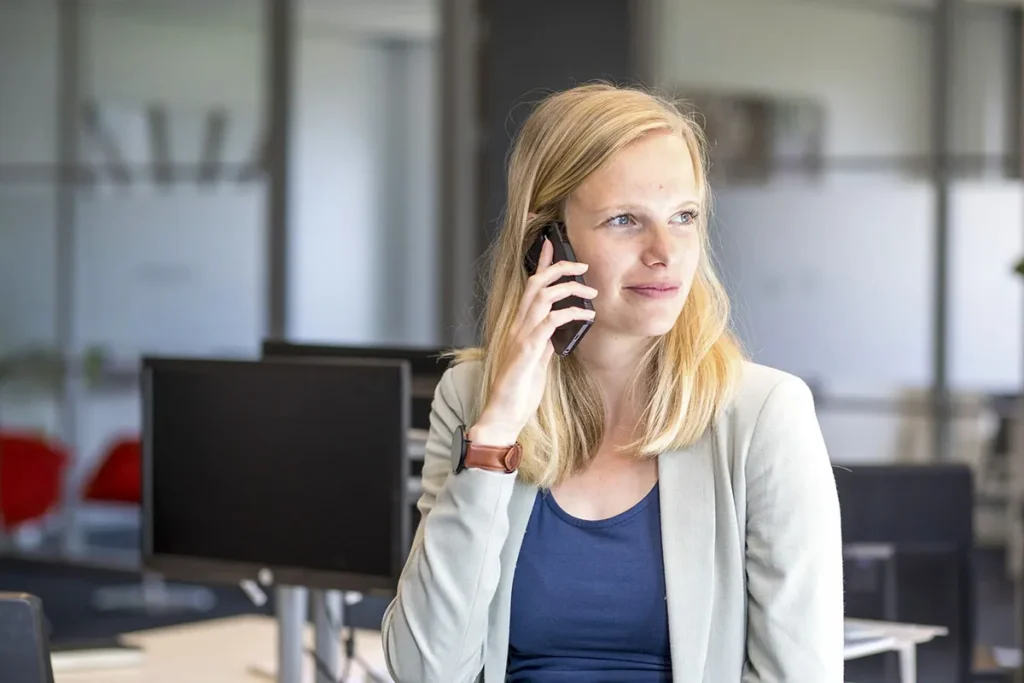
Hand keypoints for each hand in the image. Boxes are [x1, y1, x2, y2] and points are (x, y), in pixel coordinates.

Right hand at [470, 238, 596, 445]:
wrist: (504, 413)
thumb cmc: (520, 390)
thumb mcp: (536, 360)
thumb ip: (544, 341)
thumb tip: (559, 328)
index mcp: (520, 326)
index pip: (530, 286)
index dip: (542, 263)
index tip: (552, 243)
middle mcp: (518, 325)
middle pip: (536, 283)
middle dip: (558, 267)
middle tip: (582, 264)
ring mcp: (521, 336)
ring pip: (542, 296)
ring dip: (569, 288)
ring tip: (591, 290)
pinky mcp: (527, 350)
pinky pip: (550, 322)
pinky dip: (571, 314)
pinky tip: (587, 317)